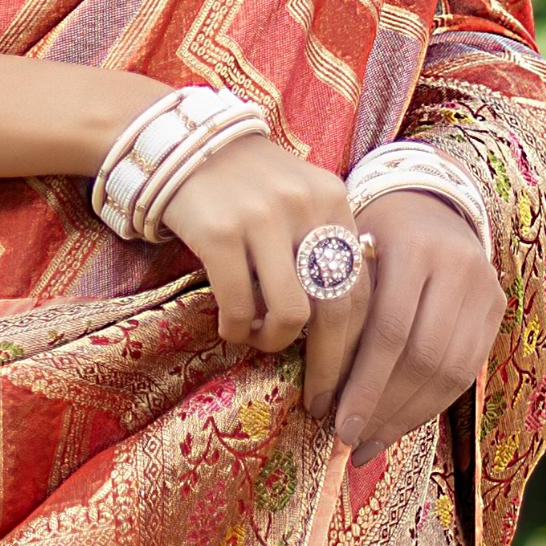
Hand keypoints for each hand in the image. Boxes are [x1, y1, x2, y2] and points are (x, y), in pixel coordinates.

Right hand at [160, 148, 502, 466]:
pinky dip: (237, 329)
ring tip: (258, 340)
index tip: (350, 383)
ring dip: (274, 342)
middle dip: (330, 367)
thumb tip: (347, 328)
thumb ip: (323, 245)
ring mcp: (264, 218)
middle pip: (337, 308)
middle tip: (319, 403)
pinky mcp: (220, 232)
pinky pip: (240, 305)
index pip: (364, 287)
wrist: (181, 142)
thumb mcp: (297, 199)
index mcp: (335, 201)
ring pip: (292, 313)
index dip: (360, 345)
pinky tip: (229, 327)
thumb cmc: (245, 185)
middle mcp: (307, 206)